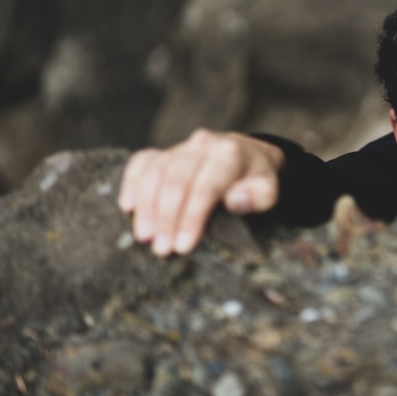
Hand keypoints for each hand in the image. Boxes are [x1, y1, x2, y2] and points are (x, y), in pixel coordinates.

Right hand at [117, 129, 284, 255]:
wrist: (248, 157)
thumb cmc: (256, 182)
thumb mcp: (268, 192)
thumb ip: (258, 197)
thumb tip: (235, 200)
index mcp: (231, 154)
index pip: (207, 185)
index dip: (192, 217)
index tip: (183, 246)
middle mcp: (203, 145)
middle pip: (177, 178)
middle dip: (167, 217)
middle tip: (162, 249)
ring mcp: (181, 147)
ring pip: (156, 171)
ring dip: (147, 206)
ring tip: (145, 237)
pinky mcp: (164, 151)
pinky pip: (141, 161)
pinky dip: (131, 183)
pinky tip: (128, 207)